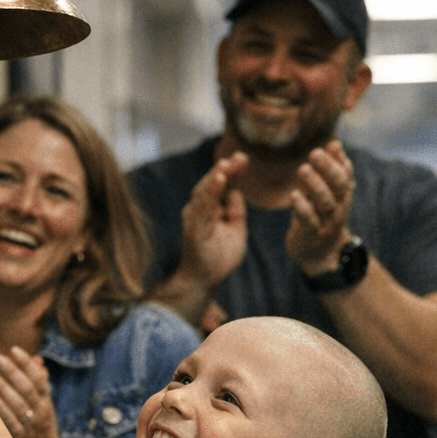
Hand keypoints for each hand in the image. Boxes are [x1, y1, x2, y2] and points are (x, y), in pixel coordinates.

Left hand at [0, 347, 63, 437]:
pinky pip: (10, 422)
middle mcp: (41, 412)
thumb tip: (37, 358)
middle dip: (13, 372)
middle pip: (28, 388)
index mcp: (47, 401)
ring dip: (3, 387)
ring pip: (18, 404)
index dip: (27, 363)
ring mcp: (31, 427)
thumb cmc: (40, 426)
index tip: (13, 349)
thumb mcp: (44, 404)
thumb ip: (40, 382)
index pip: (40, 378)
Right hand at [177, 150, 248, 289]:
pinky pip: (203, 207)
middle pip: (212, 184)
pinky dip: (211, 193)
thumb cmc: (219, 257)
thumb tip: (237, 191)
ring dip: (216, 177)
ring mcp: (194, 218)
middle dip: (226, 169)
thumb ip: (236, 211)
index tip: (243, 158)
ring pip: (204, 192)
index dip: (231, 171)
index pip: (221, 185)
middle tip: (241, 157)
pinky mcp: (194, 228)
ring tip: (227, 165)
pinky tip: (219, 181)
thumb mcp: (236, 230)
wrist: (204, 281)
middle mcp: (199, 209)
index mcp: (210, 208)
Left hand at [286, 140, 356, 274]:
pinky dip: (302, 207)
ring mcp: (326, 223)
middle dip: (328, 169)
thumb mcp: (329, 193)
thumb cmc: (322, 217)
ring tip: (302, 169)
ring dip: (315, 185)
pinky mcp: (311, 235)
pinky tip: (293, 195)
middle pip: (338, 187)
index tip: (331, 145)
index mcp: (342, 197)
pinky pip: (309, 221)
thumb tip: (335, 143)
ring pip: (326, 203)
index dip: (340, 161)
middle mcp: (338, 208)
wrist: (322, 255)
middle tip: (314, 153)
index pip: (346, 176)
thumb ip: (331, 170)